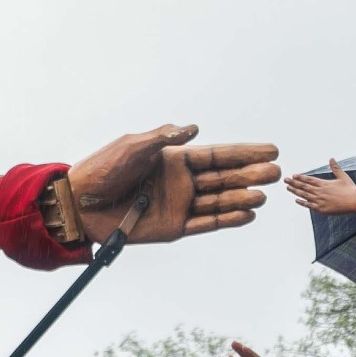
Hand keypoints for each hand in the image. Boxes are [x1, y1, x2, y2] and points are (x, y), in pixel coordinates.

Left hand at [69, 125, 280, 244]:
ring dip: (242, 197)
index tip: (270, 150)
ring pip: (219, 201)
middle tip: (276, 171)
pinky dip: (227, 220)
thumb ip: (164, 138)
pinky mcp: (173, 227)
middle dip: (251, 174)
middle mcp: (182, 181)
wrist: (80, 204)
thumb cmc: (102, 170)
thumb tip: (194, 129)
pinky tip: (247, 214)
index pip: (217, 155)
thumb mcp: (132, 147)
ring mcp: (179, 205)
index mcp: (174, 159)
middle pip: (224, 177)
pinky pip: (205, 223)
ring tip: (264, 194)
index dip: (244, 153)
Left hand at [283, 159, 355, 215]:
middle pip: (304, 187)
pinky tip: (296, 200)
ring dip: (295, 191)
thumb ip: (335, 168)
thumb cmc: (350, 189)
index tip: (293, 175)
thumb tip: (331, 158)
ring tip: (288, 188)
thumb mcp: (342, 176)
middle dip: (294, 183)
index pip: (309, 179)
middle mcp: (320, 191)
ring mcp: (320, 200)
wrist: (355, 202)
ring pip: (304, 195)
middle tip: (285, 180)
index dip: (300, 178)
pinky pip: (309, 205)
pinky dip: (302, 203)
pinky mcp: (321, 209)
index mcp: (324, 183)